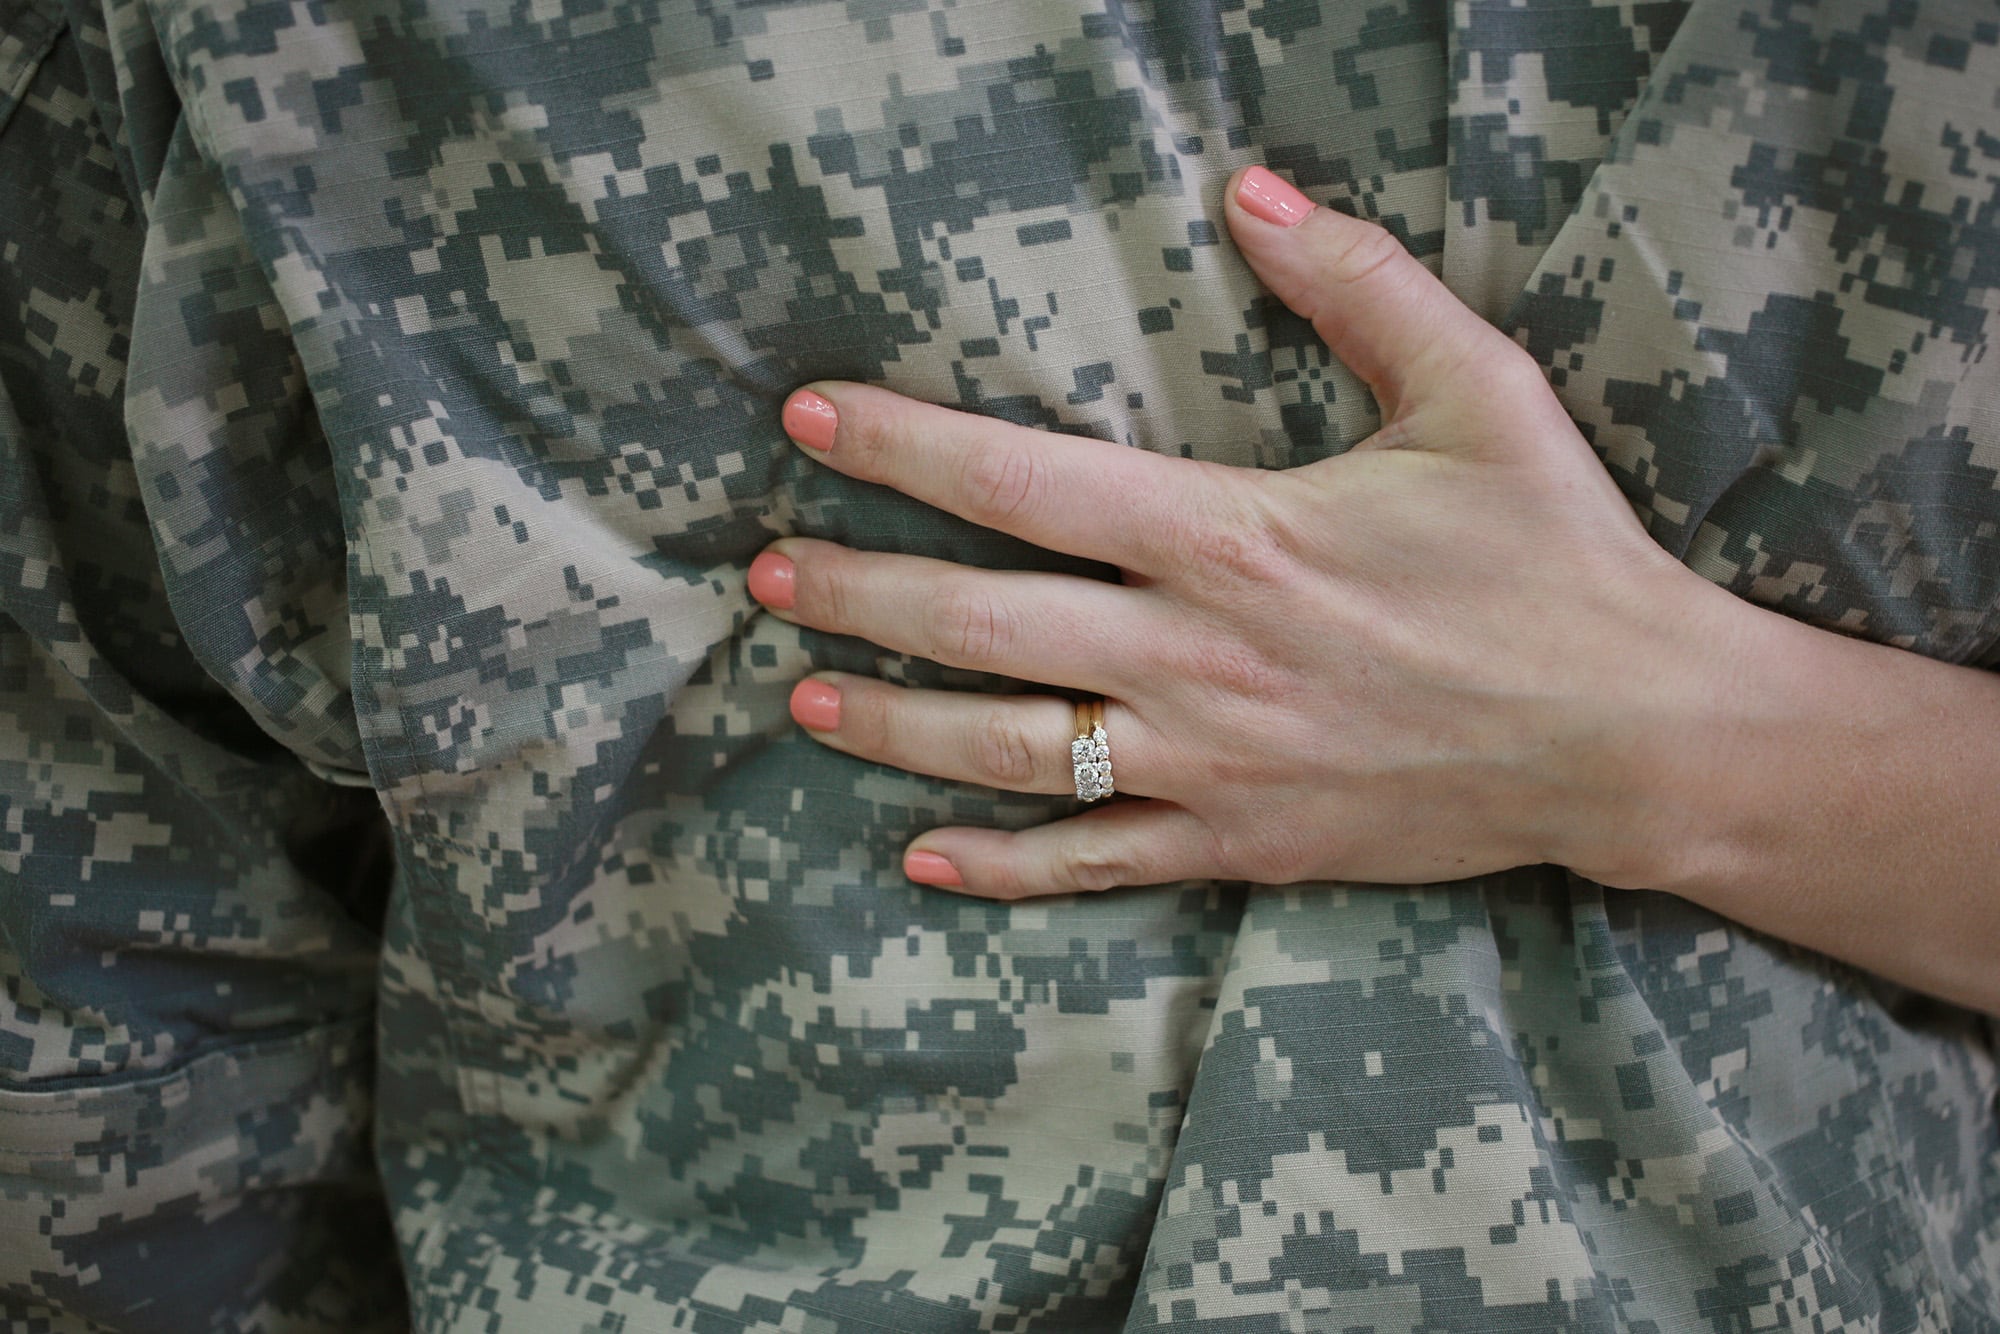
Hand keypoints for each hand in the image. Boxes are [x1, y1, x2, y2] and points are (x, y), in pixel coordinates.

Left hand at [746, 165, 1733, 898]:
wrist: (1635, 735)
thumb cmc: (1556, 557)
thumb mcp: (1478, 391)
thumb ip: (1358, 284)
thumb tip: (1254, 189)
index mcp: (1232, 535)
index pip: (1022, 481)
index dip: (900, 445)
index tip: (809, 420)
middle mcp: (1193, 654)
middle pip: (977, 621)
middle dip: (854, 592)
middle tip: (762, 571)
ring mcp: (1209, 763)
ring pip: (1006, 749)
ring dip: (890, 725)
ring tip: (798, 695)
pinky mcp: (1243, 843)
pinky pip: (1095, 864)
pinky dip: (1003, 868)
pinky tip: (922, 860)